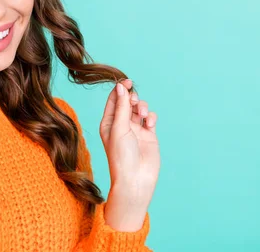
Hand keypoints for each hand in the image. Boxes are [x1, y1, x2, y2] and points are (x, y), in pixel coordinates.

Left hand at [99, 78, 159, 229]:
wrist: (135, 179)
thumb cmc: (121, 156)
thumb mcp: (119, 128)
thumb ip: (122, 107)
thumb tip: (121, 86)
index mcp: (109, 123)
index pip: (114, 100)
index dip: (120, 89)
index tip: (127, 81)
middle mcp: (121, 125)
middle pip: (128, 102)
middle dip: (133, 98)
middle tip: (135, 102)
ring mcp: (135, 130)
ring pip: (140, 109)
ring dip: (142, 107)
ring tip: (143, 115)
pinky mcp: (148, 135)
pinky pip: (150, 119)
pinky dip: (151, 117)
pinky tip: (150, 123)